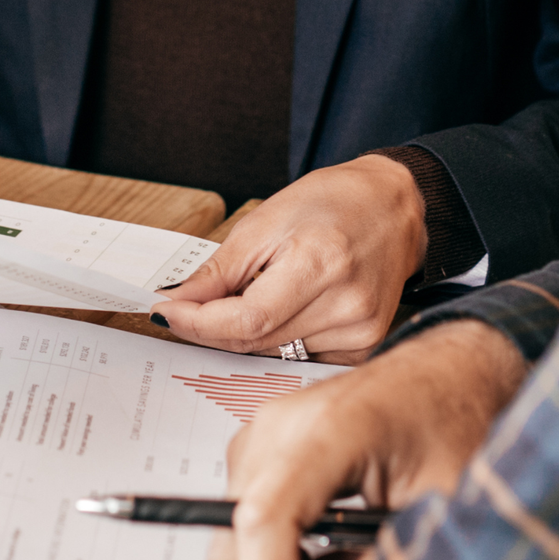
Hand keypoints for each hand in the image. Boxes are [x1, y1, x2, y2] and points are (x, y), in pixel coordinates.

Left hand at [152, 156, 426, 358]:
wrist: (391, 207)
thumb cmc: (332, 203)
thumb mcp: (266, 222)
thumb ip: (221, 271)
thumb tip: (179, 301)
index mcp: (321, 264)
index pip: (247, 319)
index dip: (199, 322)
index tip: (167, 312)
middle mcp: (347, 304)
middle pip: (258, 340)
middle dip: (213, 328)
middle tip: (186, 308)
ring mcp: (362, 329)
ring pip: (275, 352)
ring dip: (247, 332)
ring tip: (255, 290)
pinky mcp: (366, 344)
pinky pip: (302, 356)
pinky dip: (279, 337)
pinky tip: (285, 306)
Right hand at [210, 318, 527, 559]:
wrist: (450, 372)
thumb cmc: (453, 421)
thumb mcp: (442, 503)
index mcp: (330, 429)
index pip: (265, 519)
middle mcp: (282, 425)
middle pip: (239, 533)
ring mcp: (267, 431)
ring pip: (239, 532)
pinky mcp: (267, 445)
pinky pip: (252, 516)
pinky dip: (284, 556)